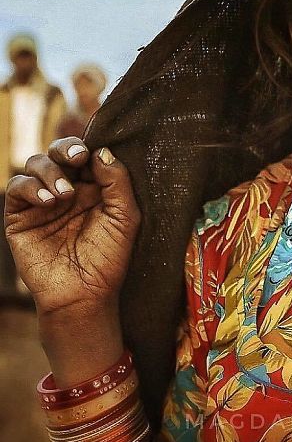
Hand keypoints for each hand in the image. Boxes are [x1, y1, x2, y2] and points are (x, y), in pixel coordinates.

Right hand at [3, 138, 140, 317]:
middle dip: (66, 148)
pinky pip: (17, 187)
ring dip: (50, 172)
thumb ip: (116, 181)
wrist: (84, 294)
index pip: (87, 153)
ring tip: (64, 196)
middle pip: (59, 152)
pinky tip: (49, 202)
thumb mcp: (125, 216)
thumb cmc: (110, 257)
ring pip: (36, 163)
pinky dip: (31, 187)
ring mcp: (43, 201)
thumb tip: (101, 150)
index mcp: (95, 186)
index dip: (87, 147)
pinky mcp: (21, 216)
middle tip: (77, 158)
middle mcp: (68, 189)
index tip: (92, 153)